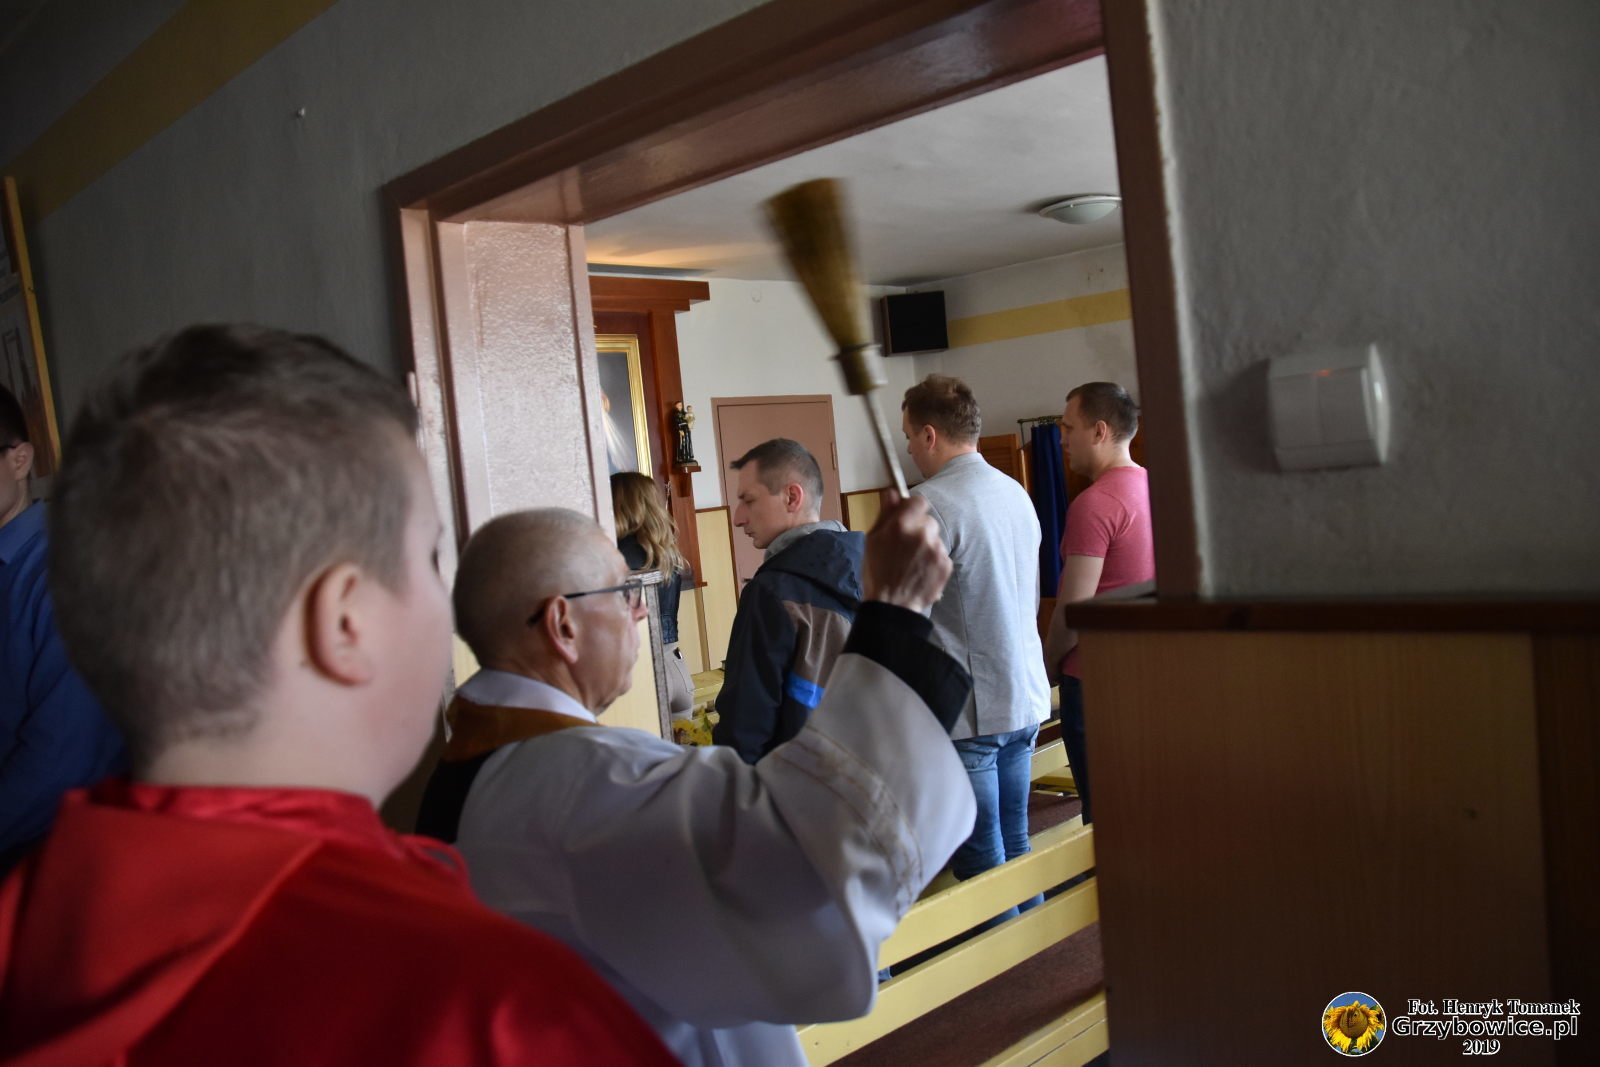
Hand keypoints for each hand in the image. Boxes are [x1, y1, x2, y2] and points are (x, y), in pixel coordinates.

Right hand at [862, 492, 950, 613]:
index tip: (908, 518)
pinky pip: (941, 554)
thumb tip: (892, 492)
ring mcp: (936, 550)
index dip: (913, 509)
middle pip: (928, 521)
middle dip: (919, 530)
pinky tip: (921, 571)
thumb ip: (886, 513)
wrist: (892, 605)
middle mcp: (922, 534)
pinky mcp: (946, 564)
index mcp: (901, 525)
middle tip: (907, 547)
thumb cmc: (877, 572)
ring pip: (935, 539)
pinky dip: (933, 561)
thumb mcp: (872, 540)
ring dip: (927, 546)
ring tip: (913, 563)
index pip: (918, 501)